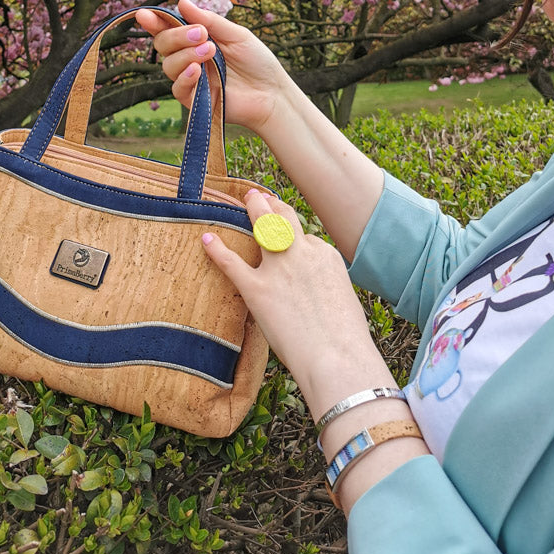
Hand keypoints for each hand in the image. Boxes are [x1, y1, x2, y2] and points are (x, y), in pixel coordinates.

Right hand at [135, 0, 287, 132]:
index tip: (145, 14)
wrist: (272, 93)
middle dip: (176, 35)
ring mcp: (190, 79)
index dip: (154, 21)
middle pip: (162, 44)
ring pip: (168, 65)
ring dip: (185, 54)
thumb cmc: (256, 62)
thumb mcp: (236, 34)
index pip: (168, 28)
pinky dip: (184, 77)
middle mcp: (189, 58)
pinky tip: (197, 71)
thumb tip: (182, 2)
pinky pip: (177, 88)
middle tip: (201, 34)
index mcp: (196, 39)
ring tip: (209, 52)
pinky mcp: (194, 100)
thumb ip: (209, 20)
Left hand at [201, 190, 382, 407]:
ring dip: (253, 210)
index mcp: (325, 256)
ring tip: (245, 199)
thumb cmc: (346, 340)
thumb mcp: (343, 300)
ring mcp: (278, 268)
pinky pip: (232, 263)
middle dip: (272, 205)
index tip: (290, 238)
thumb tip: (318, 290)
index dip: (297, 242)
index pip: (307, 240)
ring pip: (262, 227)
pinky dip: (218, 250)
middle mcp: (301, 253)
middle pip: (284, 218)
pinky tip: (207, 240)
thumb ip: (326, 286)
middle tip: (260, 196)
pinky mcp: (257, 289)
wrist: (338, 357)